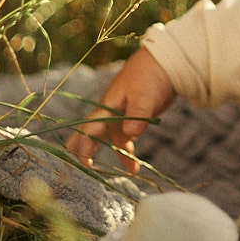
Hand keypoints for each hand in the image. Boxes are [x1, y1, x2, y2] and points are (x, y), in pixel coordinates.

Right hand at [65, 48, 175, 170]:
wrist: (162, 63)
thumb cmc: (149, 76)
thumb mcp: (144, 94)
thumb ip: (138, 114)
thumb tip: (130, 134)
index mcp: (106, 107)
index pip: (88, 129)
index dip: (83, 147)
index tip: (85, 164)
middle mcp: (107, 114)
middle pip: (87, 136)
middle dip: (80, 153)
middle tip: (77, 175)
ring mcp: (117, 118)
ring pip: (103, 141)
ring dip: (104, 158)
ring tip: (107, 176)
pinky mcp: (129, 121)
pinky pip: (122, 142)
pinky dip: (125, 155)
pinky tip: (134, 168)